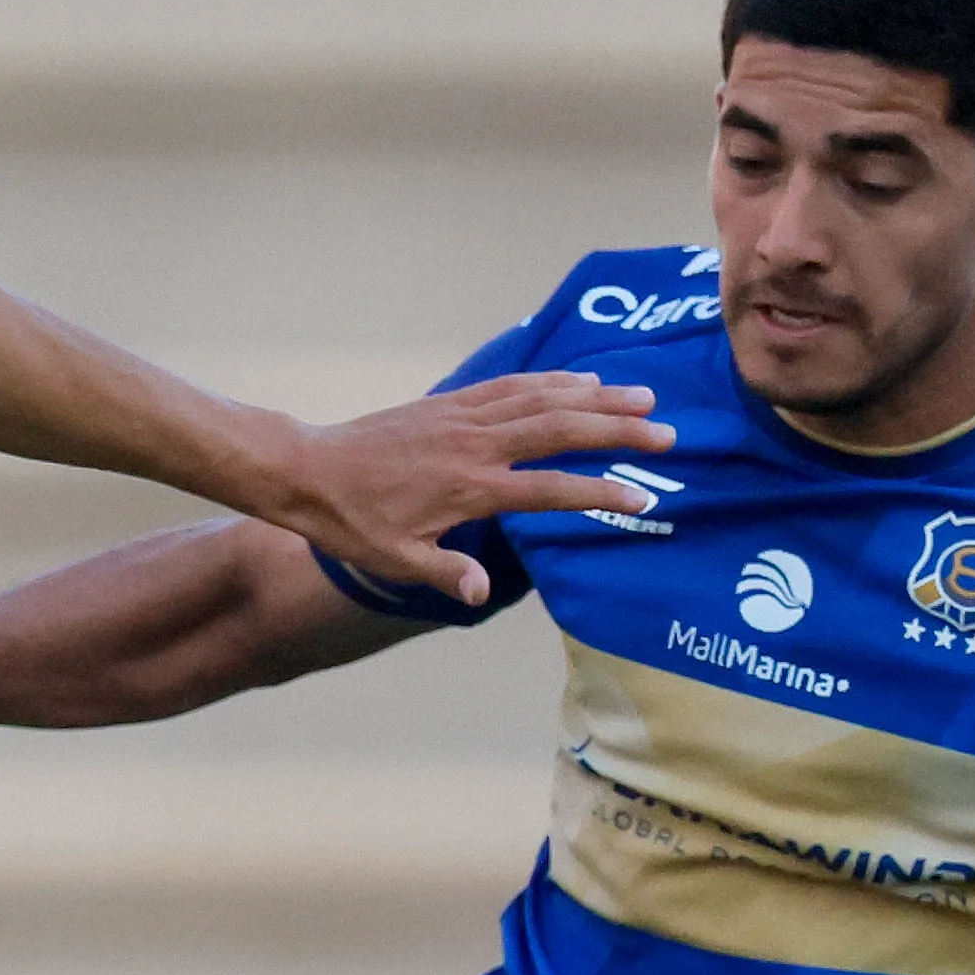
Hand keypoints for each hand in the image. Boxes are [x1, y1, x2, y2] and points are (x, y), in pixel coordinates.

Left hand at [265, 373, 674, 607]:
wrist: (309, 470)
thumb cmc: (352, 523)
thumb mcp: (395, 560)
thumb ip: (445, 572)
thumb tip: (480, 594)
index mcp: (469, 488)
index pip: (549, 489)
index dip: (598, 492)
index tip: (641, 497)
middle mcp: (474, 445)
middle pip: (561, 430)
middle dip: (617, 430)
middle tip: (665, 434)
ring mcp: (463, 417)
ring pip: (542, 398)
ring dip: (596, 397)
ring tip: (642, 398)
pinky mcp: (451, 402)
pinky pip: (511, 385)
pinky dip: (552, 380)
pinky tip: (581, 380)